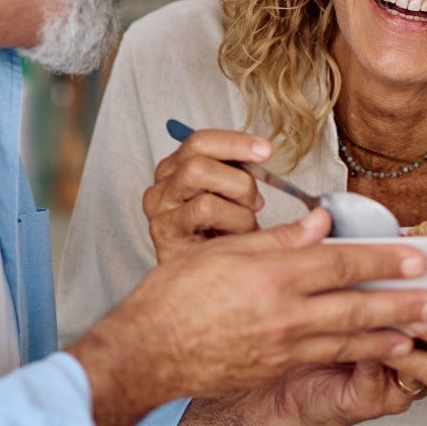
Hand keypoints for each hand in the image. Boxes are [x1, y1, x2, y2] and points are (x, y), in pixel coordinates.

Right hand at [68, 209, 426, 425]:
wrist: (149, 353)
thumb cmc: (176, 296)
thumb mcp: (225, 253)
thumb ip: (278, 240)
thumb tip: (319, 224)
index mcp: (274, 276)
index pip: (341, 262)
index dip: (383, 258)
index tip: (415, 254)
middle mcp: (286, 314)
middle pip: (357, 305)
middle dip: (402, 303)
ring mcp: (283, 346)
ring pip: (349, 339)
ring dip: (390, 335)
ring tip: (420, 331)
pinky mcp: (275, 368)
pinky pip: (328, 358)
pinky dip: (358, 354)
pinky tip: (376, 350)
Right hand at [142, 127, 268, 261]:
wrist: (202, 284)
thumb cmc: (221, 239)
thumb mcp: (231, 199)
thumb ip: (239, 174)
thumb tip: (265, 151)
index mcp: (176, 170)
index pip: (200, 141)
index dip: (235, 142)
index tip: (266, 150)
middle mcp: (163, 185)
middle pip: (198, 156)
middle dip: (237, 174)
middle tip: (257, 201)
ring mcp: (160, 207)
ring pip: (199, 175)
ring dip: (236, 197)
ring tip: (246, 222)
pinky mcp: (164, 229)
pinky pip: (204, 207)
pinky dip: (231, 219)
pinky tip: (236, 236)